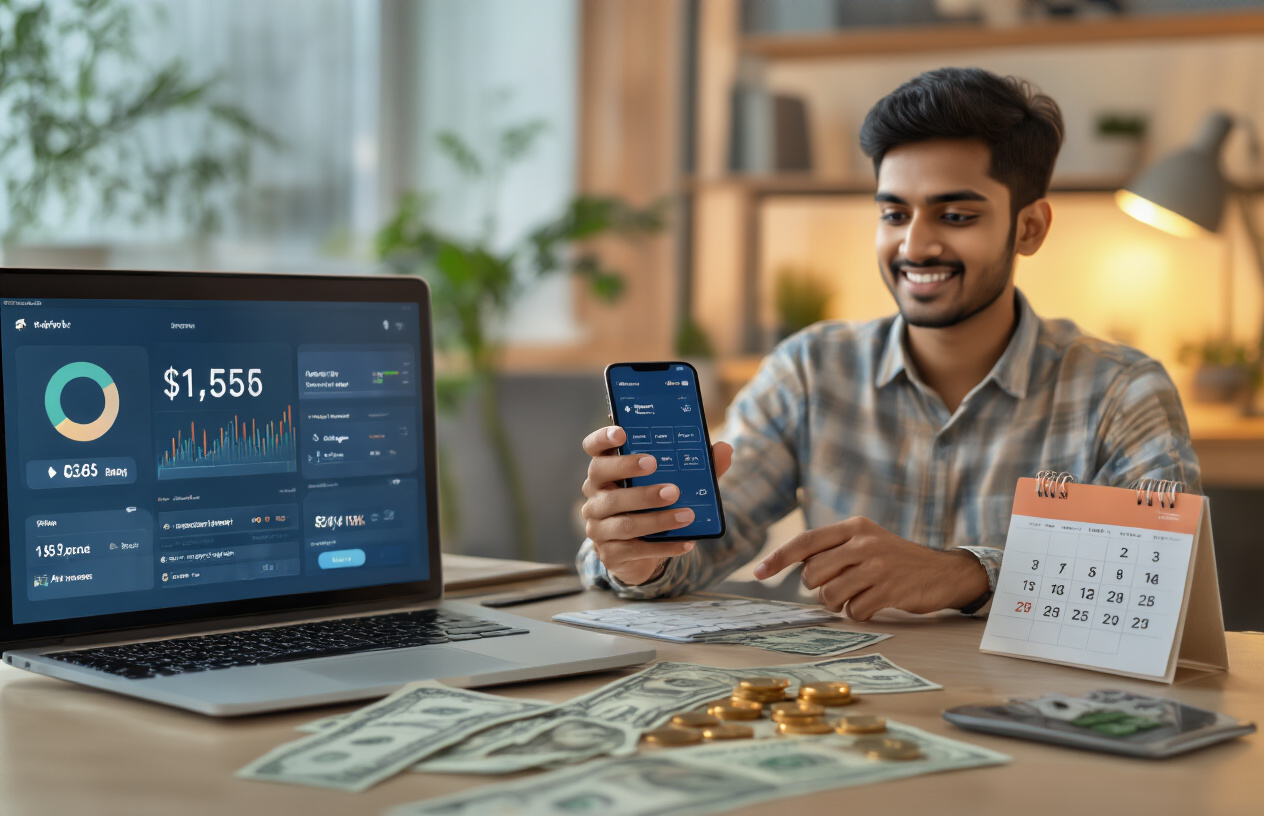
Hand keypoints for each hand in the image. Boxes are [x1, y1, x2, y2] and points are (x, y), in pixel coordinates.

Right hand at [581, 425, 732, 585]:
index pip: (593, 448)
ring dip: (658, 518)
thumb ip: (697, 466)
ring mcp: (598, 526)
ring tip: (686, 514)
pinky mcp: (609, 553)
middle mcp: (595, 495)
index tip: (622, 433)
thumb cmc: (655, 506)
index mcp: (606, 471)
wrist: (641, 553)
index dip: (602, 438)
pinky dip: (665, 546)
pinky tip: (687, 542)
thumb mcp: (674, 483)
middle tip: (659, 470)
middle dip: (630, 470)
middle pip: (602, 477)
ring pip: (625, 520)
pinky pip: (636, 549)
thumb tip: (725, 449)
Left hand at [752, 517, 987, 619]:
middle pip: (813, 573)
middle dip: (818, 587)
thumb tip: (799, 568)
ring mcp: (878, 566)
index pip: (806, 541)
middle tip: (838, 585)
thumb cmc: (896, 559)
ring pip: (830, 595)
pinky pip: (854, 611)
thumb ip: (835, 549)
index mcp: (854, 527)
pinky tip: (875, 603)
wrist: (943, 572)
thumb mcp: (867, 540)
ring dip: (838, 603)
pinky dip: (859, 613)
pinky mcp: (890, 590)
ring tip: (857, 595)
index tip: (759, 572)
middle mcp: (864, 542)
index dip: (779, 558)